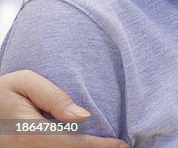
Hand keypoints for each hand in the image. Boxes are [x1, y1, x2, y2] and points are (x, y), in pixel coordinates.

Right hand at [0, 71, 125, 147]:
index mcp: (30, 134)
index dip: (100, 147)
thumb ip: (54, 96)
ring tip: (106, 145)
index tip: (121, 145)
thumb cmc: (3, 91)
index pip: (74, 144)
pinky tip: (81, 142)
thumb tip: (83, 115)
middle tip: (119, 147)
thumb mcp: (24, 82)